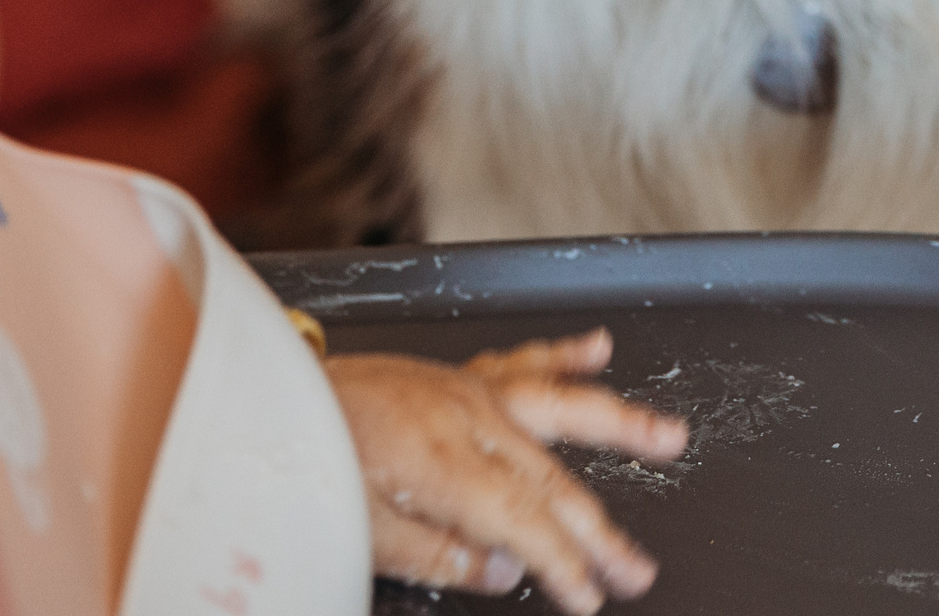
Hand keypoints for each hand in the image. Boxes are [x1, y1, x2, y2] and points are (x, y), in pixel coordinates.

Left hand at [324, 328, 688, 612]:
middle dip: (601, 529)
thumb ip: (437, 556)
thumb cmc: (306, 463)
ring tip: (669, 437)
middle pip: (552, 479)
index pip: (525, 522)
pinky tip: (599, 348)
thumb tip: (503, 573)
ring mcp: (465, 390)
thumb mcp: (359, 534)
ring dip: (619, 422)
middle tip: (638, 567)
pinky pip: (521, 360)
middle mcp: (465, 418)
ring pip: (558, 406)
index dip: (565, 564)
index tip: (593, 596)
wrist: (268, 398)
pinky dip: (564, 353)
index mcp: (442, 462)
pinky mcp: (455, 375)